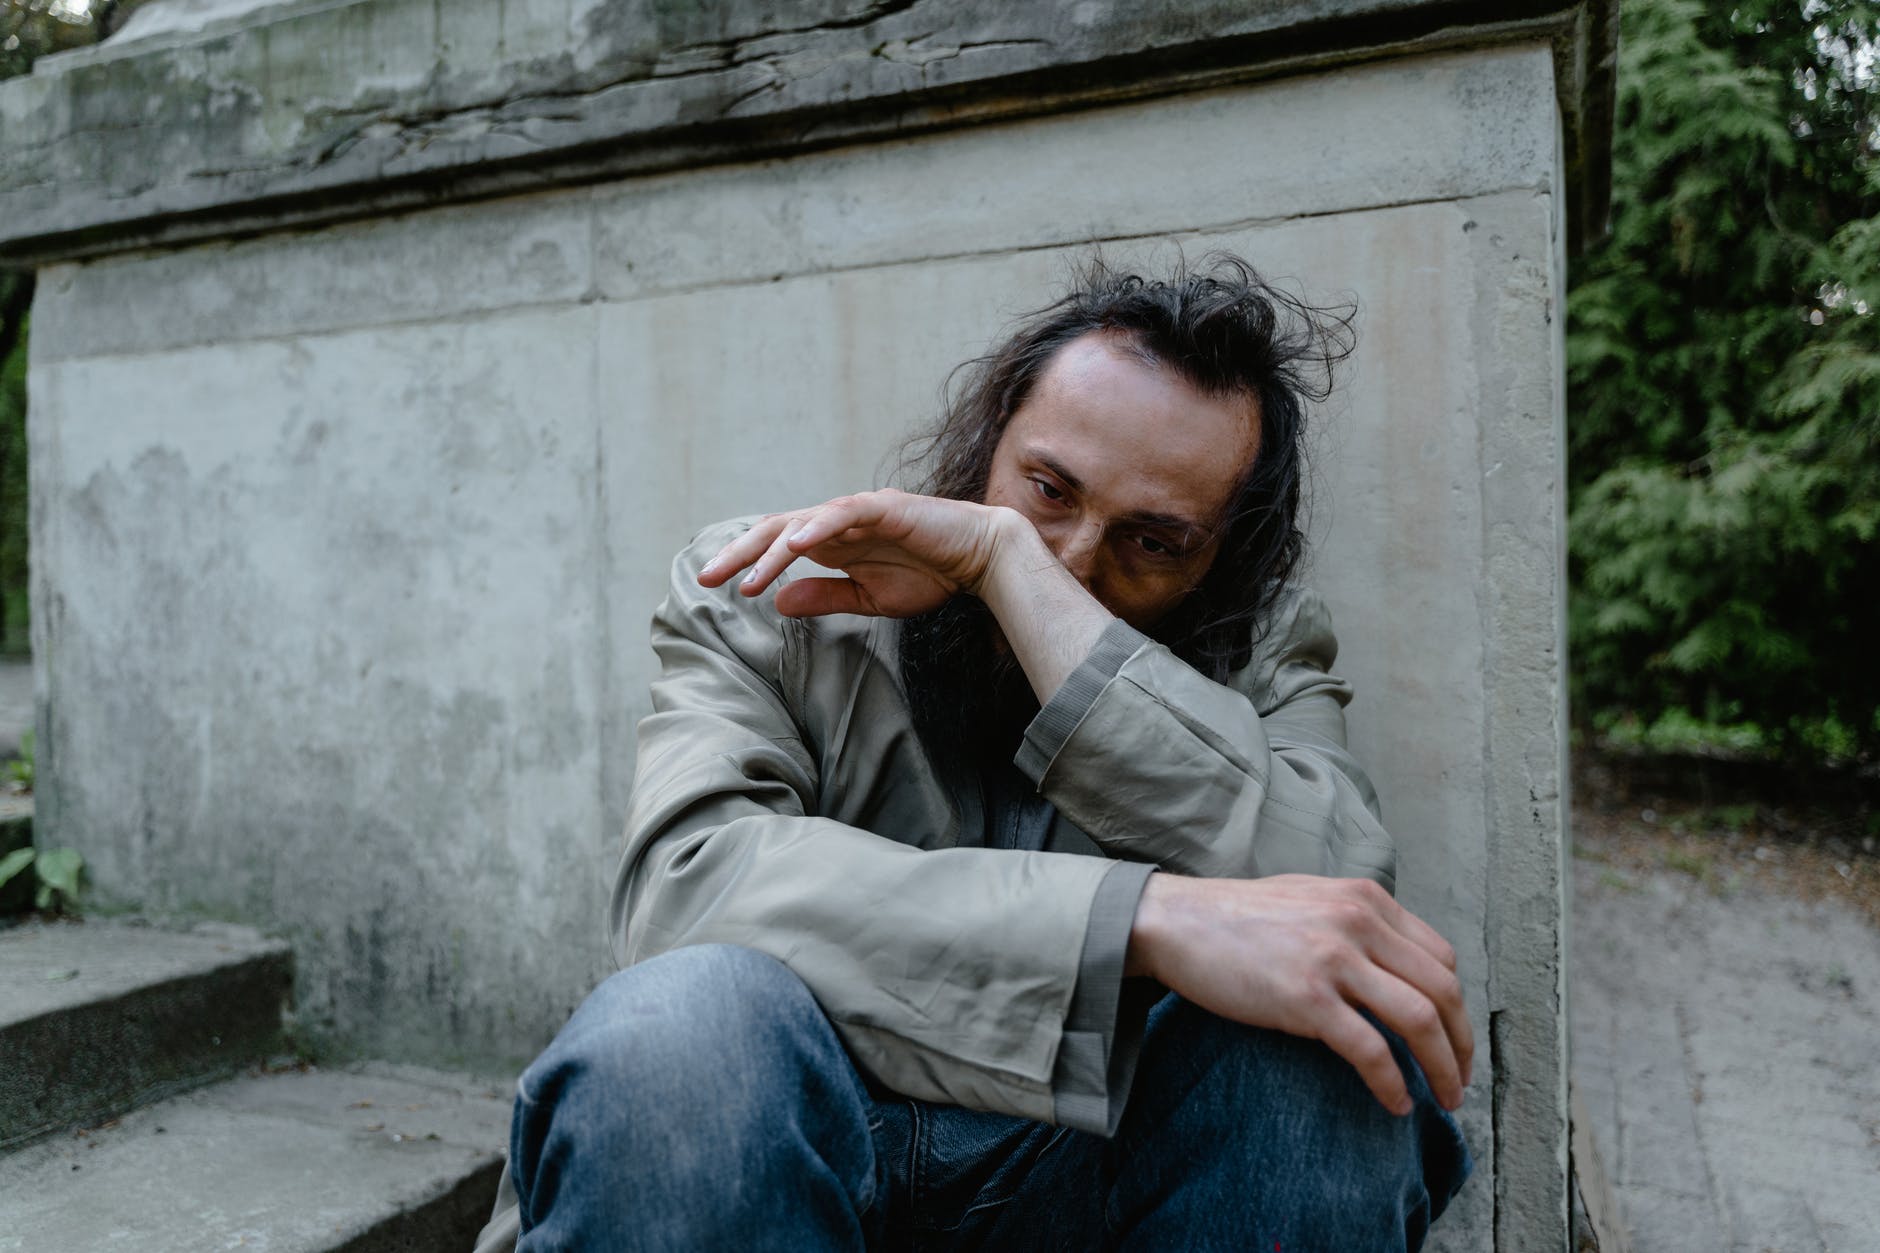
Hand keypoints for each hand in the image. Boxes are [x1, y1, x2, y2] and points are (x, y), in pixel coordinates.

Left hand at [697, 490, 1020, 618]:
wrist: (979, 557)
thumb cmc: (928, 574)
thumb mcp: (868, 598)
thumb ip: (824, 598)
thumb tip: (777, 601)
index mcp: (830, 542)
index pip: (775, 547)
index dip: (743, 562)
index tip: (711, 586)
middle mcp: (836, 522)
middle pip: (776, 530)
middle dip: (739, 553)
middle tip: (706, 578)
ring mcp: (858, 512)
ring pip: (802, 523)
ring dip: (771, 551)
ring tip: (745, 579)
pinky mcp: (884, 507)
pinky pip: (844, 512)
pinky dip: (818, 526)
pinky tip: (795, 546)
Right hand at [1127, 872, 1472, 1114]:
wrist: (1175, 922)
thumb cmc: (1237, 917)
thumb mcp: (1310, 898)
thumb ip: (1357, 921)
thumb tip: (1396, 964)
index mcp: (1365, 899)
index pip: (1441, 957)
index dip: (1457, 1008)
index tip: (1454, 1041)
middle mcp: (1358, 922)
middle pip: (1442, 991)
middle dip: (1461, 1045)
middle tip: (1459, 1081)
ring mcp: (1333, 958)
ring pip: (1418, 1021)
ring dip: (1442, 1069)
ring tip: (1443, 1099)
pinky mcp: (1305, 998)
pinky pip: (1370, 1050)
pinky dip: (1392, 1084)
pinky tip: (1395, 1104)